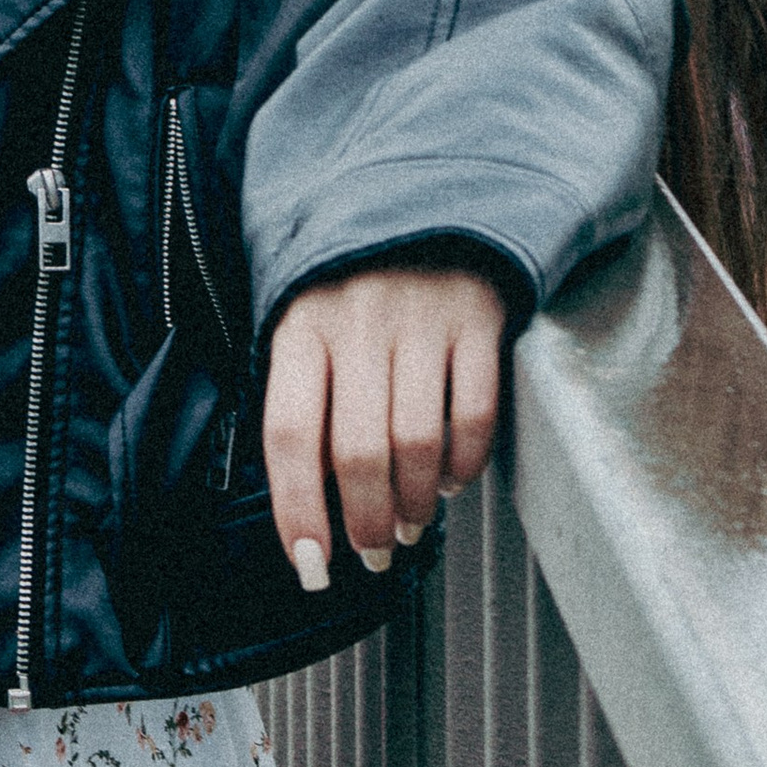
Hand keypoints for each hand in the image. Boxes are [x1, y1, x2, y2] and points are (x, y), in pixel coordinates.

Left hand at [264, 263, 504, 587]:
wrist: (421, 199)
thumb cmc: (352, 283)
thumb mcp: (308, 324)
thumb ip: (306, 402)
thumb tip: (313, 511)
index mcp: (301, 325)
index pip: (290, 434)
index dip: (298, 511)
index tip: (311, 567)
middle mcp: (357, 319)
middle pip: (360, 452)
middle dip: (367, 523)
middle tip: (374, 553)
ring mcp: (420, 316)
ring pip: (418, 444)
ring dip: (415, 504)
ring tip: (412, 522)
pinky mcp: (476, 317)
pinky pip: (475, 414)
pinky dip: (466, 463)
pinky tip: (452, 477)